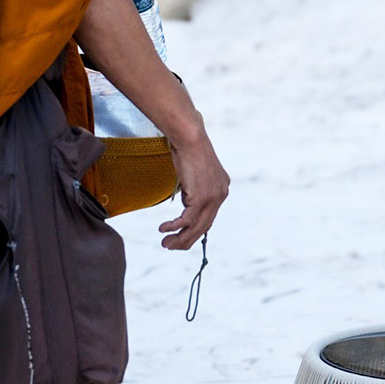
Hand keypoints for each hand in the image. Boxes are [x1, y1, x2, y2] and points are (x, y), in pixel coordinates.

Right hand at [158, 130, 228, 250]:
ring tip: (165, 244)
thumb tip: (186, 200)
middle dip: (186, 240)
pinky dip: (174, 227)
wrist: (189, 137)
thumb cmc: (188, 148)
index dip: (195, 230)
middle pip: (204, 227)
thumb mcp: (194, 172)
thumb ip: (194, 188)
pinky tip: (163, 228)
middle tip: (170, 246)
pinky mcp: (202, 198)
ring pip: (196, 228)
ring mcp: (213, 197)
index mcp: (221, 188)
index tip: (181, 236)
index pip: (209, 216)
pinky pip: (186, 220)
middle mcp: (221, 195)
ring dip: (179, 239)